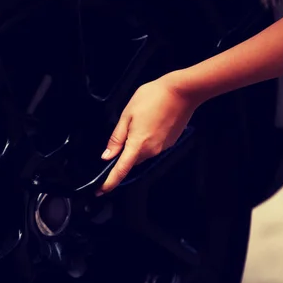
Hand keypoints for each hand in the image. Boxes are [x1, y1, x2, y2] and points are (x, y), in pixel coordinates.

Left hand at [98, 73, 198, 193]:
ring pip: (142, 153)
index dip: (109, 182)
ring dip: (137, 144)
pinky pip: (153, 147)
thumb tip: (107, 156)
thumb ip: (117, 137)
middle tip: (124, 133)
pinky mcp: (170, 143)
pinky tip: (150, 122)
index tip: (100, 190)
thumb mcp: (127, 115)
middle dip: (124, 154)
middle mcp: (151, 151)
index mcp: (137, 145)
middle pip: (131, 161)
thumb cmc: (153, 97)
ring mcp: (162, 148)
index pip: (121, 170)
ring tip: (140, 120)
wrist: (181, 91)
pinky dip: (148, 139)